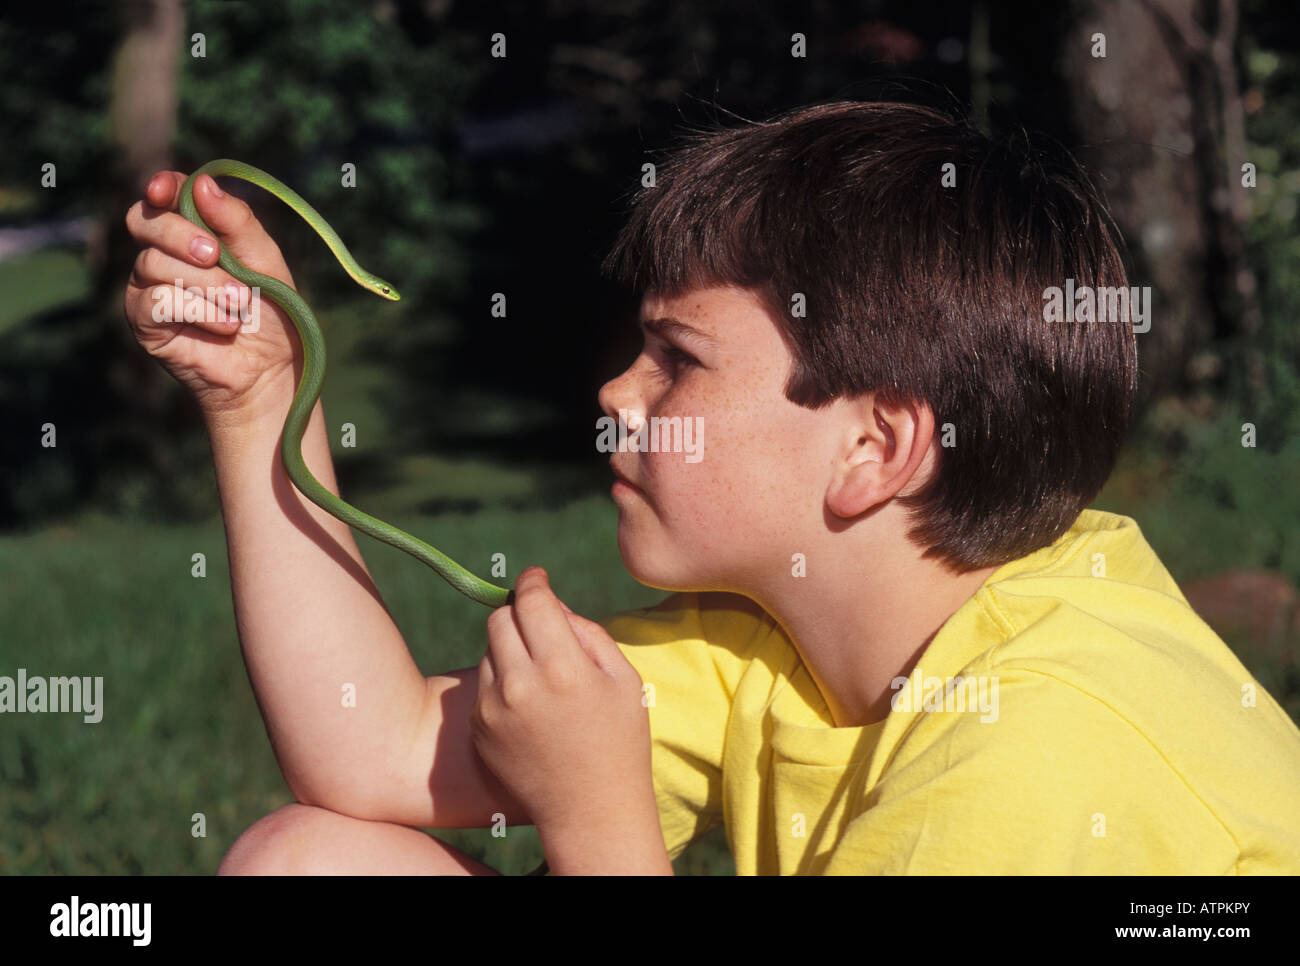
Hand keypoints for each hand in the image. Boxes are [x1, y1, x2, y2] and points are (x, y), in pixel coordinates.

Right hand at [123, 170, 299, 422]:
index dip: (162, 187)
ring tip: (238, 307)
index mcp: (193, 231)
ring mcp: (148, 287)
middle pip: (146, 221)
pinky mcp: (144, 321)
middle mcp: (163, 254)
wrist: (271, 369)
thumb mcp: (264, 261)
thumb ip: (237, 222)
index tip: (165, 189)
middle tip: (215, 255)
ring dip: (205, 284)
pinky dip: (196, 311)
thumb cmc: (271, 312)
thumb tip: (202, 183)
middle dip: (182, 235)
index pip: (164, 196)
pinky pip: (156, 300)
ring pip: (153, 263)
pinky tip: (223, 326)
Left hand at [471, 567, 655, 835]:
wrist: (590, 812)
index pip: (532, 600)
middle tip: (541, 626)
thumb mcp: (624, 679)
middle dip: (519, 613)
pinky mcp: (479, 727)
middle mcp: (520, 684)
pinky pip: (484, 684)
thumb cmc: (620, 742)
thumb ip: (587, 631)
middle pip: (500, 619)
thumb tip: (552, 604)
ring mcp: (493, 708)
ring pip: (489, 650)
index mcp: (562, 667)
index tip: (537, 577)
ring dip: (509, 648)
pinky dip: (502, 682)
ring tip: (542, 677)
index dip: (533, 581)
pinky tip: (530, 707)